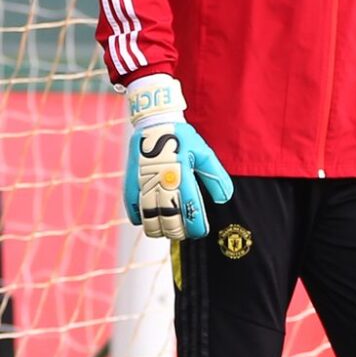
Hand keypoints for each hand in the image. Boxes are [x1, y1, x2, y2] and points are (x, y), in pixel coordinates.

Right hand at [123, 74, 233, 239]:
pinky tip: (152, 220)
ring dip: (160, 230)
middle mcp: (160, 181)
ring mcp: (142, 184)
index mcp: (181, 173)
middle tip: (186, 233)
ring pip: (149, 219)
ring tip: (169, 230)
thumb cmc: (183, 139)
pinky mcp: (129, 185)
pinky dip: (142, 220)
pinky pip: (134, 211)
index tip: (201, 232)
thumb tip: (224, 199)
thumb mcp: (204, 153)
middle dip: (179, 231)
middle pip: (168, 219)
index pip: (189, 208)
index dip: (196, 226)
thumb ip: (216, 177)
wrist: (154, 123)